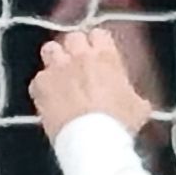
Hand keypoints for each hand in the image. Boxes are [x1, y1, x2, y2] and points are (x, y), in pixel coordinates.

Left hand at [31, 28, 155, 142]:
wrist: (92, 140)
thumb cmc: (118, 124)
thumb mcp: (138, 107)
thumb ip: (132, 94)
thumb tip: (135, 100)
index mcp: (106, 57)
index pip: (99, 34)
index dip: (96, 44)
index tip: (97, 55)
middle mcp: (80, 57)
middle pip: (72, 37)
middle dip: (74, 49)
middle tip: (77, 66)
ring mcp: (57, 69)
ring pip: (50, 49)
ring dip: (54, 60)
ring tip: (58, 76)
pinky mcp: (40, 85)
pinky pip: (37, 78)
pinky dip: (41, 87)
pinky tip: (48, 99)